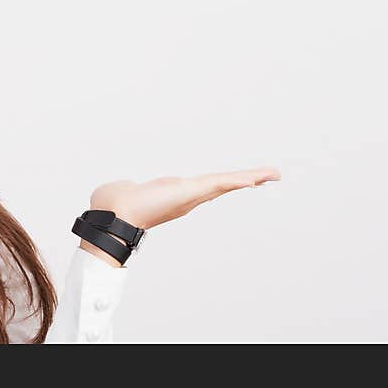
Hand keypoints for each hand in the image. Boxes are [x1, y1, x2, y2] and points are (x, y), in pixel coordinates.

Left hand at [89, 166, 281, 230]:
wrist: (115, 213)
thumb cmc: (113, 205)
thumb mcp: (125, 191)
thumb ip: (126, 189)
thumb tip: (121, 189)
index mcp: (175, 196)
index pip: (204, 188)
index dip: (223, 184)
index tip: (239, 181)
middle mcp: (186, 197)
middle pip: (222, 186)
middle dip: (246, 180)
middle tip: (270, 176)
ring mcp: (191, 195)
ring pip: (226, 184)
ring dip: (251, 178)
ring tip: (273, 173)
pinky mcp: (192, 191)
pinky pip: (222, 183)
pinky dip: (241, 180)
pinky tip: (258, 178)